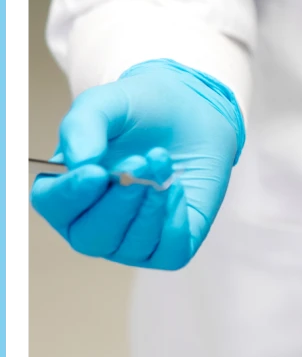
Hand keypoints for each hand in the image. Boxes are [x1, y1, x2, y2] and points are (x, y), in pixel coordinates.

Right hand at [30, 59, 244, 269]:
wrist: (193, 110)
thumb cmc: (141, 110)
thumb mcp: (107, 103)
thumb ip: (83, 125)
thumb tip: (80, 162)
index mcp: (67, 188)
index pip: (53, 206)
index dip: (71, 195)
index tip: (96, 172)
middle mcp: (94, 221)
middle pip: (91, 237)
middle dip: (119, 201)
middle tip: (141, 162)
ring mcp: (131, 238)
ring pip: (130, 247)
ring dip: (150, 206)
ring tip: (162, 162)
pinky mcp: (171, 242)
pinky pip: (170, 253)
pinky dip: (175, 222)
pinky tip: (178, 187)